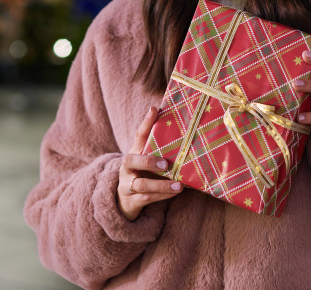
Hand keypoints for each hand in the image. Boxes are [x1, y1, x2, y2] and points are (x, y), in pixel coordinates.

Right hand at [116, 105, 183, 220]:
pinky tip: (175, 192)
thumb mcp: (147, 160)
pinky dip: (162, 195)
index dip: (146, 123)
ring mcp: (128, 184)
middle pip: (131, 160)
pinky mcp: (133, 200)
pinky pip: (147, 198)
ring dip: (161, 184)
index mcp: (134, 153)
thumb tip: (185, 133)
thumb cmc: (142, 174)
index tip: (154, 109)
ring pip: (142, 184)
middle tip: (165, 164)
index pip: (139, 136)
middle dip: (148, 161)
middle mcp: (128, 167)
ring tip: (178, 185)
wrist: (125, 201)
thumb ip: (160, 149)